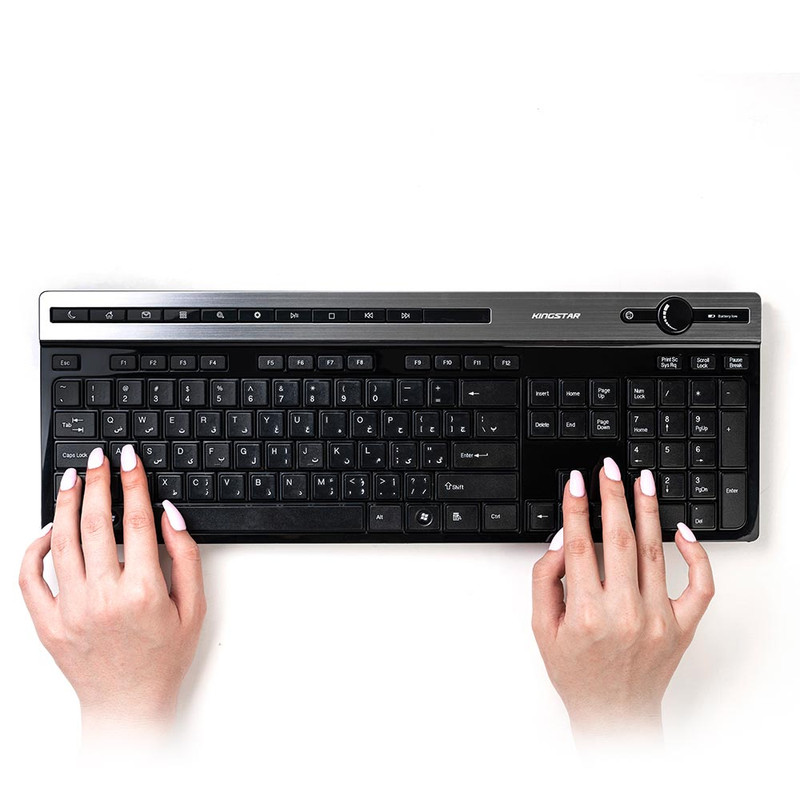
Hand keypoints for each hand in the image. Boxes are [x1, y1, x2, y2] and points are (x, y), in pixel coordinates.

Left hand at [19, 444, 205, 738]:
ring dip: (66, 504)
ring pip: (62, 543)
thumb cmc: (163, 659)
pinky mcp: (48, 624)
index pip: (138, 520)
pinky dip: (35, 549)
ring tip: (71, 478)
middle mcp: (103, 597)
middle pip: (97, 523)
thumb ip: (186, 556)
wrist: (129, 705)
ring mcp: (71, 610)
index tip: (129, 458)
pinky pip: (30, 580)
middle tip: (97, 457)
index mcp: (143, 591)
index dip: (134, 482)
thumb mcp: (194, 607)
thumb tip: (169, 515)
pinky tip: (48, 529)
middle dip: (98, 482)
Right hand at [531, 458, 713, 744]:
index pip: (580, 544)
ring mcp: (658, 619)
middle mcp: (625, 613)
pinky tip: (682, 530)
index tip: (576, 481)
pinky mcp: (683, 626)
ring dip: (648, 510)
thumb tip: (560, 541)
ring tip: (643, 480)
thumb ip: (545, 580)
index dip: (576, 506)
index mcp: (586, 613)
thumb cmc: (577, 673)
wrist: (614, 713)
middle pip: (620, 539)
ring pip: (656, 551)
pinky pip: (699, 585)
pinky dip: (695, 554)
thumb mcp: (543, 628)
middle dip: (613, 495)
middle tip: (610, 467)